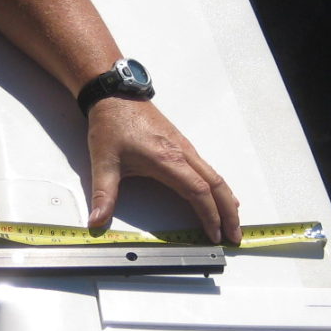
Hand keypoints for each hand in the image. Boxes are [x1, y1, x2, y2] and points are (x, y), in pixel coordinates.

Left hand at [85, 98, 240, 243]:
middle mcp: (182, 153)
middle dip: (228, 213)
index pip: (197, 191)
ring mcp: (185, 148)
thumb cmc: (111, 125)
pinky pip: (208, 169)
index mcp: (166, 159)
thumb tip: (96, 222)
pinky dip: (219, 187)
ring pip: (215, 176)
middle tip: (235, 236)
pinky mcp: (183, 145)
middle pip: (216, 185)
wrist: (115, 95)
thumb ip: (103, 195)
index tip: (214, 235)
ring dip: (227, 201)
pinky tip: (222, 197)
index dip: (208, 215)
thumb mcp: (103, 161)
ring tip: (233, 222)